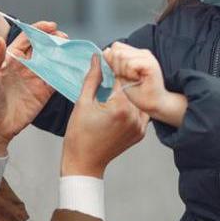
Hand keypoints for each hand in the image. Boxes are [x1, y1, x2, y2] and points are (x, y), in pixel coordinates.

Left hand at [0, 22, 64, 154]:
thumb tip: (0, 39)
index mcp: (11, 59)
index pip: (27, 38)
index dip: (40, 30)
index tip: (52, 26)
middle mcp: (25, 66)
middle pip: (43, 47)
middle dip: (55, 40)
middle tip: (65, 38)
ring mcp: (36, 79)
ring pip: (53, 61)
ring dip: (63, 54)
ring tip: (72, 49)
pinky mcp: (44, 92)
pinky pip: (57, 79)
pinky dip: (66, 72)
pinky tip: (73, 67)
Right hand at [61, 55, 149, 178]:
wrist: (84, 163)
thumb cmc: (79, 136)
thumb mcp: (83, 103)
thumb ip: (92, 79)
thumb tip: (97, 60)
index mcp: (121, 108)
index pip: (122, 77)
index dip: (115, 65)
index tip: (108, 58)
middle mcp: (134, 117)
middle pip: (132, 87)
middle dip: (122, 77)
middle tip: (111, 69)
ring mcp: (139, 127)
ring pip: (138, 99)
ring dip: (129, 91)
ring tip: (115, 86)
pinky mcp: (140, 133)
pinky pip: (140, 112)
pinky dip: (132, 105)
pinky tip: (120, 101)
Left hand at [103, 42, 187, 126]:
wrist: (154, 104)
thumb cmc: (140, 93)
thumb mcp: (121, 75)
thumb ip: (114, 62)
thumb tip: (106, 51)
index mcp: (136, 54)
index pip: (116, 46)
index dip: (114, 61)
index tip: (123, 74)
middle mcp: (142, 52)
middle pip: (117, 50)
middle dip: (118, 67)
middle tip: (130, 78)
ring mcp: (147, 56)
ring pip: (122, 56)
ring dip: (124, 71)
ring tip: (134, 79)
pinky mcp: (150, 63)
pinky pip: (130, 64)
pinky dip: (130, 74)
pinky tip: (137, 79)